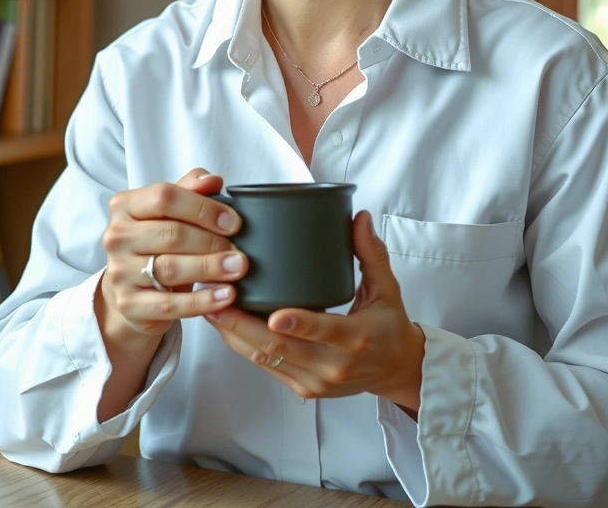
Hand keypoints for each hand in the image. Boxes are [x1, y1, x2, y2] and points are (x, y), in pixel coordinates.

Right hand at [97, 169, 246, 342]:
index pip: (164, 196)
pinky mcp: (129, 304)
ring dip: (210, 268)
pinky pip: (170, 304)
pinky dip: (201, 301)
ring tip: (238, 269)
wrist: (133, 289)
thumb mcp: (171, 213)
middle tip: (240, 251)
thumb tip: (213, 180)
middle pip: (171, 234)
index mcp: (126, 205)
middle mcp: (117, 236)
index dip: (203, 208)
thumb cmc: (157, 243)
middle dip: (212, 242)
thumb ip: (191, 190)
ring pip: (171, 268)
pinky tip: (225, 296)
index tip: (233, 222)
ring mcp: (119, 271)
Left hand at [205, 210, 425, 411]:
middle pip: (280, 347)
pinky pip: (267, 366)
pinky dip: (244, 346)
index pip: (324, 330)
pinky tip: (226, 326)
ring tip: (211, 307)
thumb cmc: (391, 327)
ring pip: (266, 358)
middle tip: (217, 297)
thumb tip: (359, 218)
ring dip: (235, 334)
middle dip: (243, 324)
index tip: (273, 312)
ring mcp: (314, 382)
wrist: (396, 371)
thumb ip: (371, 253)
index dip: (298, 323)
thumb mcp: (387, 289)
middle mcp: (333, 366)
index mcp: (356, 339)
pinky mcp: (302, 388)